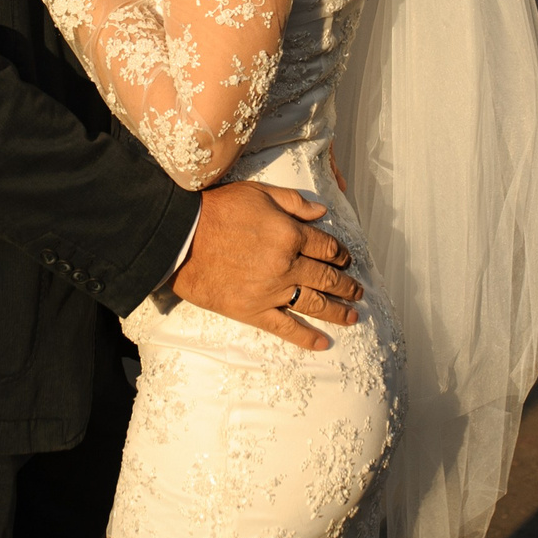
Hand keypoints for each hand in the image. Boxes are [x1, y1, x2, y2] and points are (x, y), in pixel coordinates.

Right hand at [173, 183, 363, 351]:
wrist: (180, 238)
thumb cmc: (217, 210)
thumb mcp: (258, 193)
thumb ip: (294, 202)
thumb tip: (323, 212)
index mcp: (290, 235)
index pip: (327, 247)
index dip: (341, 254)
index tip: (346, 260)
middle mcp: (286, 265)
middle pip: (326, 278)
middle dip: (346, 286)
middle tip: (358, 292)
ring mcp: (271, 292)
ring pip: (314, 305)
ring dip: (337, 312)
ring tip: (353, 317)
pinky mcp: (252, 311)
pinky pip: (285, 328)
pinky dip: (306, 337)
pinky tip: (322, 343)